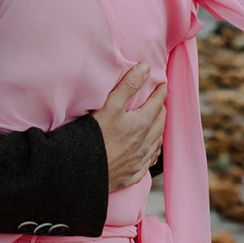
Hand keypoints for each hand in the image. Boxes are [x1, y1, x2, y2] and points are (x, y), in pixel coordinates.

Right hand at [91, 63, 165, 191]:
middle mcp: (145, 143)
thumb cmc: (94, 135)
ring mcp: (139, 161)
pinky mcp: (131, 174)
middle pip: (160, 123)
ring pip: (156, 143)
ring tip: (157, 124)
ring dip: (159, 131)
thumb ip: (128, 84)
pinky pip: (148, 163)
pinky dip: (151, 153)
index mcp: (142, 124)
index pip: (157, 103)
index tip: (162, 85)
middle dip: (161, 110)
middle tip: (160, 102)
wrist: (81, 170)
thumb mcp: (109, 104)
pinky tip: (150, 152)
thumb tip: (145, 68)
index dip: (161, 92)